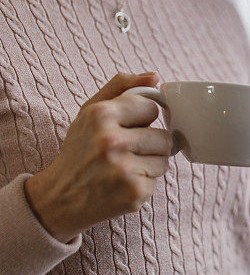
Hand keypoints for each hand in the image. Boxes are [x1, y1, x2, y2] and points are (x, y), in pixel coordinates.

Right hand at [23, 72, 173, 242]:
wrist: (60, 198)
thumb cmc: (80, 150)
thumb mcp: (90, 112)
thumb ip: (122, 87)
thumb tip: (155, 76)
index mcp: (100, 115)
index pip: (151, 107)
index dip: (142, 119)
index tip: (126, 128)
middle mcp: (111, 141)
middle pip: (164, 136)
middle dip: (149, 144)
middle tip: (123, 152)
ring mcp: (124, 169)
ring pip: (165, 159)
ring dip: (149, 164)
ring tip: (122, 167)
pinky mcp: (134, 192)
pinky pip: (158, 180)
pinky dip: (143, 183)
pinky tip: (121, 184)